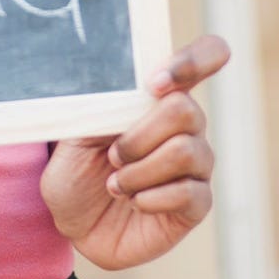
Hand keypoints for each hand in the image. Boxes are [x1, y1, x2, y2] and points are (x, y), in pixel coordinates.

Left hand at [40, 35, 227, 270]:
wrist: (73, 222)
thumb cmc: (77, 170)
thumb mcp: (76, 133)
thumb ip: (104, 106)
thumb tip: (130, 92)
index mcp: (161, 96)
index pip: (206, 56)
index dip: (193, 60)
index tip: (154, 84)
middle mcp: (187, 126)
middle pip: (184, 109)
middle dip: (138, 137)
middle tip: (113, 156)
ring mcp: (197, 165)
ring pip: (185, 151)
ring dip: (139, 171)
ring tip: (116, 185)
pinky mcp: (197, 204)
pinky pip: (188, 193)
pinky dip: (151, 198)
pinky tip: (135, 202)